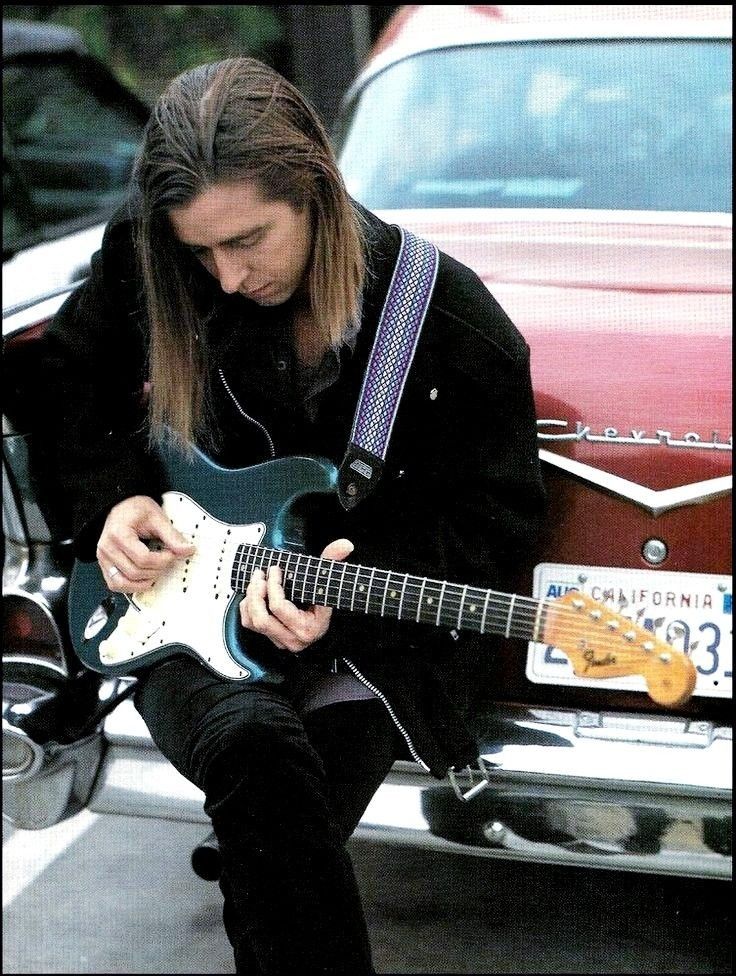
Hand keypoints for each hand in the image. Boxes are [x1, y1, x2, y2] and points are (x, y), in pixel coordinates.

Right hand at [96, 495, 195, 592]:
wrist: (122, 506)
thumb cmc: (135, 509)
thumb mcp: (157, 518)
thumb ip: (172, 536)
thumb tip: (187, 550)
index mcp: (118, 534)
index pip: (143, 558)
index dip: (163, 560)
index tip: (172, 554)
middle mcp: (107, 548)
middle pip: (135, 572)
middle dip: (157, 570)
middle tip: (167, 559)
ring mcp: (104, 558)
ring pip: (124, 583)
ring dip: (145, 581)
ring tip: (157, 569)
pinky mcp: (105, 566)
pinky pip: (116, 585)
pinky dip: (131, 587)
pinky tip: (144, 578)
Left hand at [240, 538, 353, 652]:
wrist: (324, 618)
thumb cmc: (324, 598)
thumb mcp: (327, 580)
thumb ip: (332, 560)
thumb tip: (345, 545)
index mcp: (308, 628)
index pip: (280, 607)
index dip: (273, 585)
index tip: (275, 569)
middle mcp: (293, 639)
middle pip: (261, 619)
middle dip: (256, 593)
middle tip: (260, 575)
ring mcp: (281, 640)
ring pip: (253, 623)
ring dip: (250, 599)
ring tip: (256, 581)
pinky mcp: (272, 638)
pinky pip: (250, 624)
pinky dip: (247, 607)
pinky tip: (254, 594)